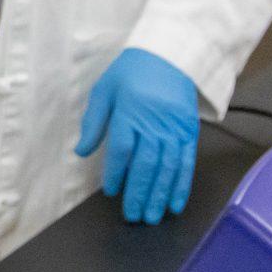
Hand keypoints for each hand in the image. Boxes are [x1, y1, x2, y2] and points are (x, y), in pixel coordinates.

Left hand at [75, 47, 199, 224]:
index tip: (111, 191)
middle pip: (146, 164)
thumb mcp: (105, 89)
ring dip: (160, 195)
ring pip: (168, 168)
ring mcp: (175, 129)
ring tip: (152, 217)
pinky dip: (181, 185)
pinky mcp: (190, 132)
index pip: (122, 149)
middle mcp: (154, 123)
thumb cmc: (133, 72)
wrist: (171, 54)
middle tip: (133, 216)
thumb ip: (94, 122)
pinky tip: (175, 203)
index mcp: (130, 112)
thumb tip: (81, 151)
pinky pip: (186, 163)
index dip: (116, 172)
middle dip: (139, 193)